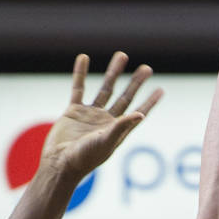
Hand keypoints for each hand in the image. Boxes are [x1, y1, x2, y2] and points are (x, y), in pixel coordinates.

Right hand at [41, 51, 162, 179]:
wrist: (58, 163)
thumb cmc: (84, 158)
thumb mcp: (105, 142)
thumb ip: (121, 126)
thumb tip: (141, 115)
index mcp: (118, 131)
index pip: (138, 113)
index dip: (149, 102)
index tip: (160, 90)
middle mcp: (106, 121)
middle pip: (125, 97)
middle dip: (136, 83)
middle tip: (147, 68)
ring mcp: (90, 115)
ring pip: (105, 89)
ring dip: (113, 73)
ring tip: (121, 55)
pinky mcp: (74, 111)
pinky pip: (78, 88)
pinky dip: (80, 73)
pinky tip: (84, 58)